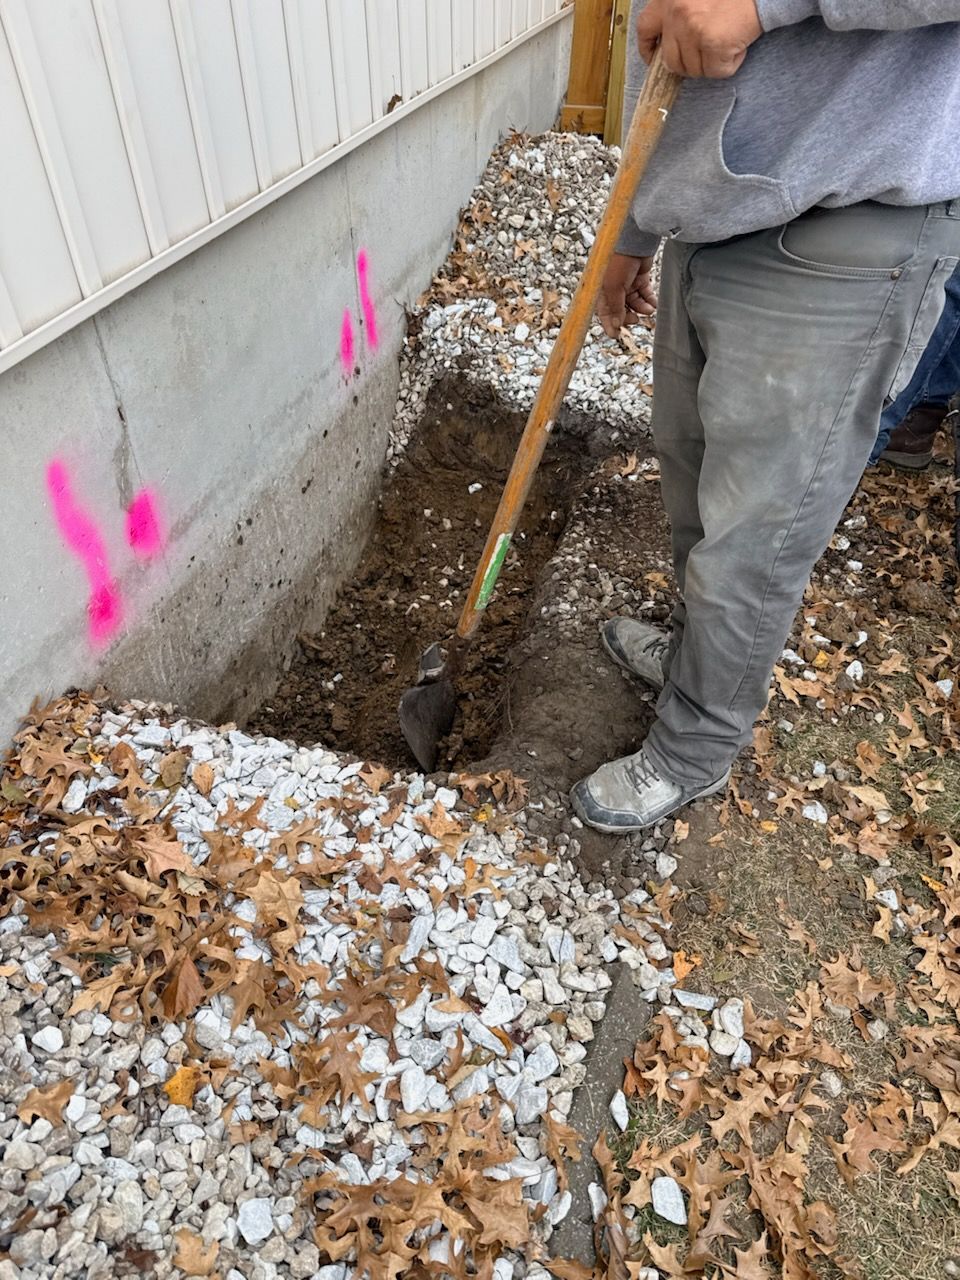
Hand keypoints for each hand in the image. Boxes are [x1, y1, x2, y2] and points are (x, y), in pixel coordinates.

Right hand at [598, 253, 656, 337]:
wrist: (635, 241)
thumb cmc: (619, 261)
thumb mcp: (614, 286)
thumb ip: (615, 307)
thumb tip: (615, 324)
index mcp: (602, 290)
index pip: (604, 312)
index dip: (609, 324)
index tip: (616, 334)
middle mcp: (613, 288)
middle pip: (620, 309)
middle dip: (628, 317)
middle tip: (634, 320)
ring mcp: (627, 283)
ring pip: (634, 303)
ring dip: (641, 309)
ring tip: (648, 310)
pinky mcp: (640, 278)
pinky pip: (644, 294)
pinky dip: (649, 300)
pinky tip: (653, 304)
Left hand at [637, 0, 761, 77]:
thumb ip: (678, 12)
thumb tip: (670, 44)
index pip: (645, 29)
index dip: (648, 49)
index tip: (654, 58)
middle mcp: (676, 13)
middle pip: (671, 61)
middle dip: (687, 65)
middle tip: (705, 54)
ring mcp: (693, 30)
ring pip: (694, 69)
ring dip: (711, 63)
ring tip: (726, 40)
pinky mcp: (713, 43)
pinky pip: (716, 71)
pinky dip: (730, 64)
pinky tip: (738, 44)